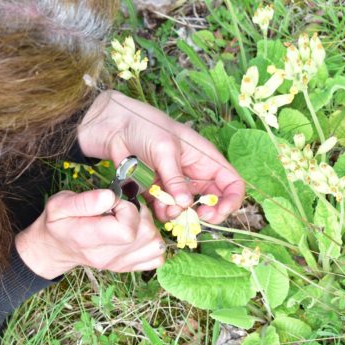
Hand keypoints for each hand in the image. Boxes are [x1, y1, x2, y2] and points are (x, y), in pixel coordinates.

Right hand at [15, 189, 164, 279]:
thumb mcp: (60, 204)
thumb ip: (85, 200)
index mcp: (89, 239)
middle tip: (122, 208)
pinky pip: (156, 259)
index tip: (114, 202)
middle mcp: (106, 256)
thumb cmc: (58, 222)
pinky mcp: (126, 267)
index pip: (126, 230)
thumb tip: (111, 197)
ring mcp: (118, 264)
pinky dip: (152, 244)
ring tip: (130, 219)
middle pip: (146, 235)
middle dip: (140, 214)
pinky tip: (137, 233)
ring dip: (149, 226)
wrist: (55, 247)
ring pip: (155, 246)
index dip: (127, 209)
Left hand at [77, 90, 244, 223]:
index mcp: (205, 158)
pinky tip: (156, 207)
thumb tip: (185, 203)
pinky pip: (166, 208)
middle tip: (193, 218)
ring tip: (167, 209)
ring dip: (180, 214)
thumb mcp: (165, 149)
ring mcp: (175, 183)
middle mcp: (194, 173)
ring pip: (187, 209)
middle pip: (212, 202)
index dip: (231, 201)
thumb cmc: (145, 126)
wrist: (113, 126)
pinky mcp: (157, 190)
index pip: (231, 184)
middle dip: (205, 214)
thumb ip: (175, 178)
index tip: (217, 212)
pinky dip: (163, 213)